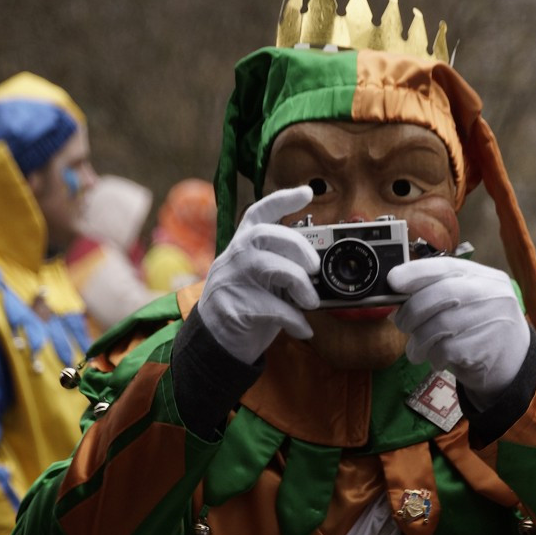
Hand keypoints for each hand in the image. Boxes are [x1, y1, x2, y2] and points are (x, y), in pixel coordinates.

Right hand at [195, 186, 320, 363]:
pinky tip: (304, 329)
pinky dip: (295, 320)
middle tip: (315, 268)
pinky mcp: (234, 307)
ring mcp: (231, 281)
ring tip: (311, 302)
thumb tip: (320, 269)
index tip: (307, 192)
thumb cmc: (246, 306)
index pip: (259, 213)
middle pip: (266, 234)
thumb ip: (283, 267)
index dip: (282, 199)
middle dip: (298, 247)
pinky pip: (273, 307)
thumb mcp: (262, 280)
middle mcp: (234, 256)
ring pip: (270, 267)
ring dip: (300, 284)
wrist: (215, 342)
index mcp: (243, 245)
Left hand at [388, 258, 530, 406]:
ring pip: (439, 325)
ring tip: (416, 350)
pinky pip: (446, 349)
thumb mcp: (466, 303)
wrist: (513, 363)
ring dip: (418, 341)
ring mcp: (492, 320)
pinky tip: (437, 359)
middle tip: (401, 324)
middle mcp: (491, 293)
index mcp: (484, 277)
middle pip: (441, 294)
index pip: (447, 266)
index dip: (416, 272)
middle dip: (412, 310)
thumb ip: (438, 295)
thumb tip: (396, 297)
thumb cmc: (480, 329)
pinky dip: (433, 356)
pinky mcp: (486, 348)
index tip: (393, 280)